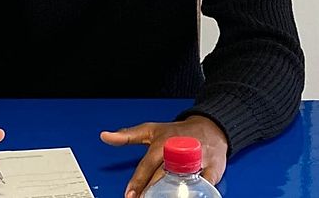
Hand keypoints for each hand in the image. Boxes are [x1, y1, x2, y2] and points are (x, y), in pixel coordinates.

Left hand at [100, 115, 227, 197]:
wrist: (210, 127)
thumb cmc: (177, 131)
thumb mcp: (151, 129)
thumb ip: (128, 135)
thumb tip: (105, 136)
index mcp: (162, 142)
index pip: (147, 166)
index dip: (138, 182)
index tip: (129, 195)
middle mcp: (179, 150)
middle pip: (163, 177)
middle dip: (152, 192)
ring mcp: (197, 159)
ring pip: (183, 181)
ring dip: (172, 193)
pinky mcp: (213, 168)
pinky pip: (205, 183)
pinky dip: (197, 192)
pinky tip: (188, 196)